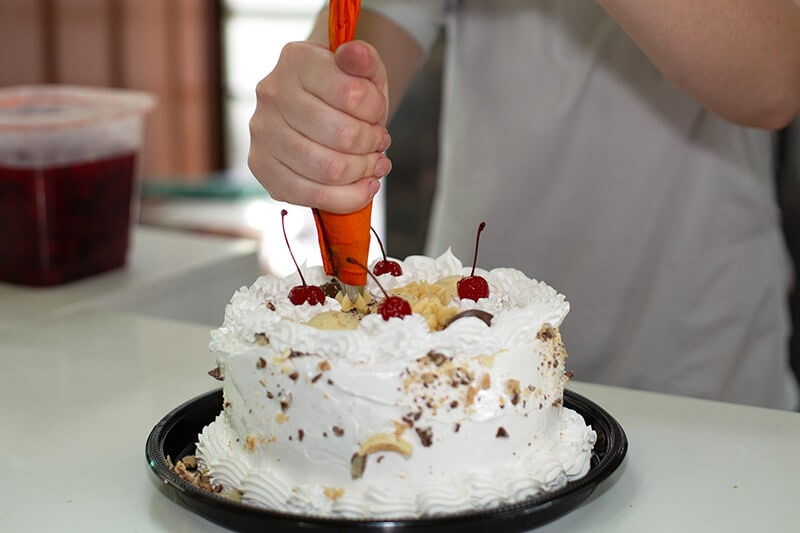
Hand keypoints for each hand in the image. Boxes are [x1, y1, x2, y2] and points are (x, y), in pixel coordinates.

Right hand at [248, 40, 391, 213]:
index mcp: (296, 60)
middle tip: (378, 144)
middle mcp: (271, 94)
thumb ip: (365, 60)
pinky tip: (362, 187)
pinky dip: (347, 198)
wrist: (316, 110)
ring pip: (329, 169)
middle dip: (372, 146)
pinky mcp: (260, 167)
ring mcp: (261, 132)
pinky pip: (310, 195)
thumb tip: (354, 53)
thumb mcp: (364, 71)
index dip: (376, 112)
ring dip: (362, 172)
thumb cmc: (344, 92)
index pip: (353, 95)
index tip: (377, 116)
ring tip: (372, 165)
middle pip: (344, 136)